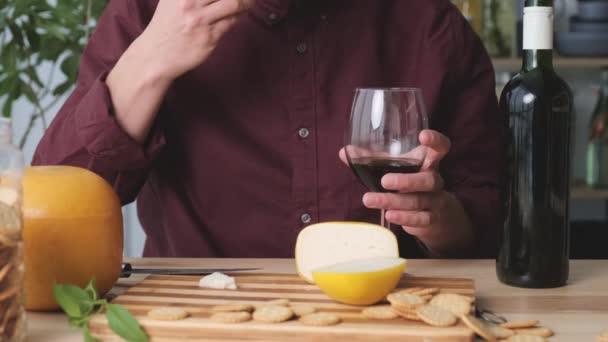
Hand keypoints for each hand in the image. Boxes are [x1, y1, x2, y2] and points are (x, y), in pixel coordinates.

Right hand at [133, 0, 251, 81]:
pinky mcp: (208, 38)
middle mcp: (189, 3)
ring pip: (233, 4)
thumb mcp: (172, 0)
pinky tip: (239, 14)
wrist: (156, 55)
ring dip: (246, 2)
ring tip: (249, 1)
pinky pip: (230, 22)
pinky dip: (238, 16)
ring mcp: (199, 21)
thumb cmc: (166, 25)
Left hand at [340, 130, 473, 255]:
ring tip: (370, 200)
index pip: (440, 147)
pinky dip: (404, 218)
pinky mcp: (431, 218)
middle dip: (407, 181)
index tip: (423, 136)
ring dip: (393, 201)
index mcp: (428, 162)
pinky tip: (389, 215)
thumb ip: (372, 160)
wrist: (435, 215)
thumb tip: (344, 153)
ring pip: (418, 200)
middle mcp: (434, 180)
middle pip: (429, 179)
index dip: (435, 141)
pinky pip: (420, 219)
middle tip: (384, 181)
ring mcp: (435, 200)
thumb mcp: (396, 169)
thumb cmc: (411, 184)